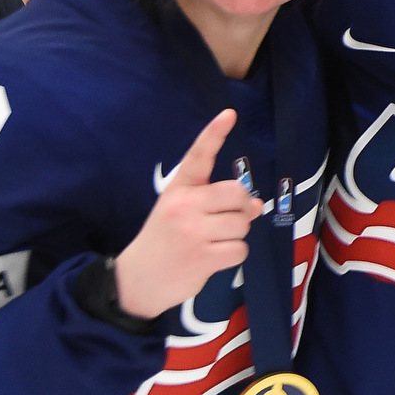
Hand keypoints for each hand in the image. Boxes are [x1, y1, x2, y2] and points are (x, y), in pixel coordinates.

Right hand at [112, 110, 263, 319]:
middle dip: (240, 209)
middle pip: (237, 193)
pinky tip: (214, 258)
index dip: (214, 134)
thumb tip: (256, 204)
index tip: (229, 115)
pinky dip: (234, 255)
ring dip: (236, 235)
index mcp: (178, 190)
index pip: (197, 156)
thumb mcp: (182, 213)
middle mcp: (184, 206)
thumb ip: (216, 204)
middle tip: (224, 221)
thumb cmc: (166, 240)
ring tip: (214, 242)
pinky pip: (240, 249)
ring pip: (242, 224)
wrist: (138, 280)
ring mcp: (193, 232)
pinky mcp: (203, 257)